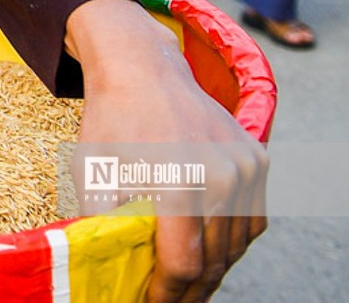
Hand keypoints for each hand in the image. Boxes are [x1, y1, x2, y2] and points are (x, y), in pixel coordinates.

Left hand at [67, 0, 267, 300]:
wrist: (142, 69)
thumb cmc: (111, 121)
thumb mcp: (91, 172)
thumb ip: (102, 225)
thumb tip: (101, 270)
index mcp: (179, 180)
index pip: (183, 262)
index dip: (167, 293)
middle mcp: (221, 175)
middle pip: (214, 259)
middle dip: (191, 289)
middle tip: (169, 301)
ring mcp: (245, 167)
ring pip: (236, 244)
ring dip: (216, 270)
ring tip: (190, 285)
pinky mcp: (257, 160)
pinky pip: (252, 219)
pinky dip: (233, 242)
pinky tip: (211, 253)